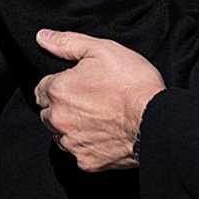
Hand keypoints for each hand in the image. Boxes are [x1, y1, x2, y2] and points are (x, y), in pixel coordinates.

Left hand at [34, 29, 165, 171]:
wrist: (156, 119)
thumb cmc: (131, 82)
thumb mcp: (102, 50)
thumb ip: (67, 43)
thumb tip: (42, 36)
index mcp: (59, 91)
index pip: (42, 89)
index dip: (60, 84)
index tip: (78, 84)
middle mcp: (59, 120)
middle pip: (49, 113)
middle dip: (63, 107)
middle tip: (91, 99)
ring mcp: (72, 143)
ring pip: (61, 135)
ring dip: (73, 127)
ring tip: (100, 117)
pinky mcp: (87, 162)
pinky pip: (79, 153)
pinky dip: (89, 145)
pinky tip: (106, 134)